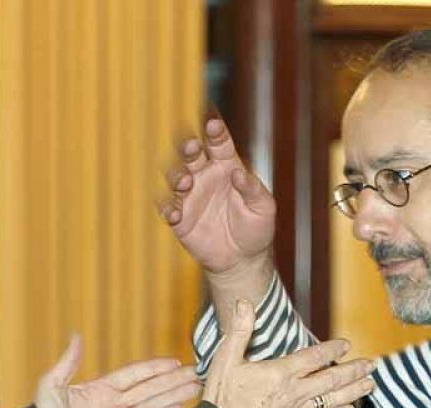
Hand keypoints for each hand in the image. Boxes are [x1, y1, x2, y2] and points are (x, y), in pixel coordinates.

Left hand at [35, 335, 201, 407]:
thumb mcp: (51, 384)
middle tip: (196, 373)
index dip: (154, 368)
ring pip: (153, 405)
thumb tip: (77, 336)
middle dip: (173, 381)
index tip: (174, 362)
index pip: (134, 374)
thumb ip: (69, 361)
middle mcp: (114, 404)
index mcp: (100, 389)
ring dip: (174, 396)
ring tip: (196, 388)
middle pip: (150, 389)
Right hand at [159, 117, 276, 283]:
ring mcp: (190, 196)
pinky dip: (167, 208)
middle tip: (191, 146)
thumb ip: (252, 189)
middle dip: (188, 146)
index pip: (219, 143)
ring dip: (176, 175)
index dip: (215, 132)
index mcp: (227, 166)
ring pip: (175, 176)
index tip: (213, 124)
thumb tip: (239, 174)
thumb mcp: (263, 208)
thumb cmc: (256, 228)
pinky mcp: (180, 218)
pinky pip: (167, 207)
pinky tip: (174, 214)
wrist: (242, 260)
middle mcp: (205, 176)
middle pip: (191, 154)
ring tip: (185, 183)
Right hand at [202, 298, 375, 407]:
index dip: (333, 350)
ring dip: (354, 391)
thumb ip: (239, 331)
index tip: (346, 344)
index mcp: (280, 373)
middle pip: (332, 379)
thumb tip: (245, 302)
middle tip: (373, 364)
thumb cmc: (221, 398)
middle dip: (355, 371)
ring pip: (333, 400)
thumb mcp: (225, 360)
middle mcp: (294, 393)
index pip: (315, 357)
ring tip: (370, 384)